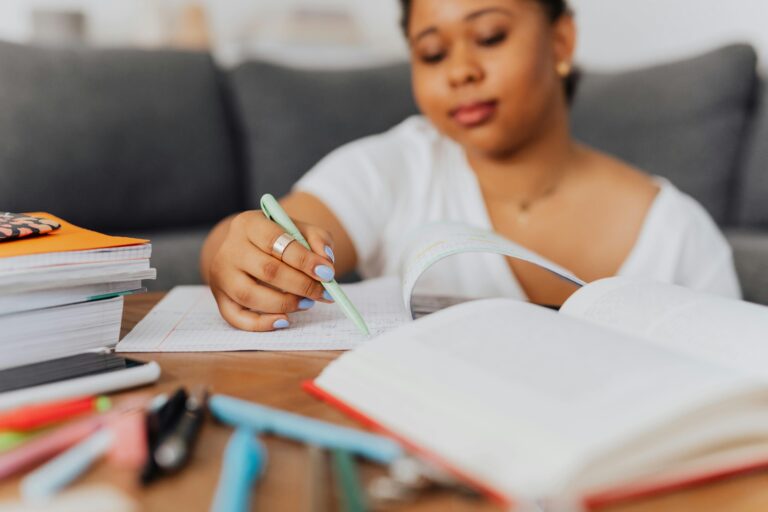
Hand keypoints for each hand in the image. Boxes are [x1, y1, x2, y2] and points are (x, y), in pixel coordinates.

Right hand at [207, 210, 335, 330]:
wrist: (250, 248)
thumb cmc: (279, 239)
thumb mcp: (299, 229)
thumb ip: (317, 239)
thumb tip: (326, 261)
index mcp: (248, 224)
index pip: (275, 241)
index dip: (303, 259)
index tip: (327, 273)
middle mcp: (229, 248)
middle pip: (266, 270)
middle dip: (301, 284)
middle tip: (323, 292)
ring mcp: (221, 275)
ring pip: (250, 295)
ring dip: (285, 303)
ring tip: (307, 303)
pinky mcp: (220, 298)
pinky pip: (236, 317)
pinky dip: (261, 324)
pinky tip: (284, 320)